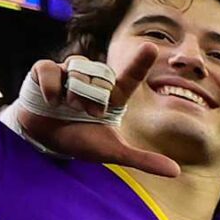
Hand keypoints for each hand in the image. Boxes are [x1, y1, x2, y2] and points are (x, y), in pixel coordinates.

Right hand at [11, 46, 182, 176]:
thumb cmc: (81, 141)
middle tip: (89, 113)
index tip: (151, 47)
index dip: (140, 63)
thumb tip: (175, 171)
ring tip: (69, 107)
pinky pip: (49, 68)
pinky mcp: (44, 71)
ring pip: (77, 70)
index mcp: (111, 96)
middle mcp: (92, 80)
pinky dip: (51, 85)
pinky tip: (52, 101)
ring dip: (75, 92)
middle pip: (100, 76)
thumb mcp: (112, 151)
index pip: (130, 77)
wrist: (45, 141)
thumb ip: (142, 159)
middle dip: (94, 97)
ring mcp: (68, 73)